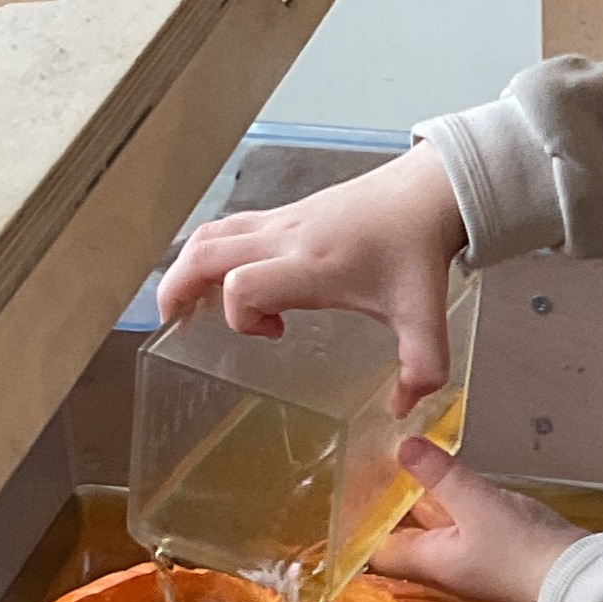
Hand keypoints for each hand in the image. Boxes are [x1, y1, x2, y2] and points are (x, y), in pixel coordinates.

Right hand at [156, 142, 467, 416]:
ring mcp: (281, 221)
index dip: (243, 319)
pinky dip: (211, 254)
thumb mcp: (426, 318)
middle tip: (174, 327)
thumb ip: (420, 369)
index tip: (275, 335)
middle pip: (204, 254)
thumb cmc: (419, 249)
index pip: (242, 285)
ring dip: (186, 269)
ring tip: (185, 306)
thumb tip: (400, 409)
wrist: (428, 191)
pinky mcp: (284, 213)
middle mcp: (285, 238)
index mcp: (311, 265)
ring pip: (209, 235)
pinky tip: (224, 280)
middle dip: (177, 291)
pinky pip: (229, 229)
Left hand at [370, 439, 586, 601]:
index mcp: (427, 561)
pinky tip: (446, 477)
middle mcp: (440, 565)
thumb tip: (404, 447)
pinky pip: (456, 524)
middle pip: (400, 535)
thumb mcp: (477, 503)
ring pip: (429, 527)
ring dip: (416, 499)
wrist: (575, 579)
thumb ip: (439, 475)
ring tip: (401, 460)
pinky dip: (446, 501)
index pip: (374, 548)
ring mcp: (465, 559)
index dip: (359, 522)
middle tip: (373, 464)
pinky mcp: (489, 551)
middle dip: (387, 504)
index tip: (349, 489)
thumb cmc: (523, 550)